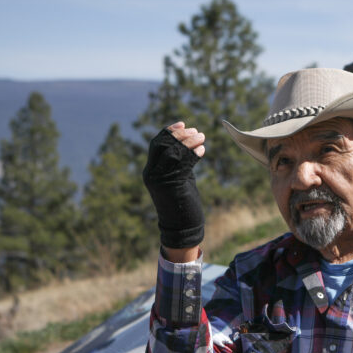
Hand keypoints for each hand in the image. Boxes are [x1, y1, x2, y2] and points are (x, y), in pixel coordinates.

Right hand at [142, 122, 205, 249]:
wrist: (180, 228)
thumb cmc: (182, 203)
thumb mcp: (177, 179)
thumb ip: (178, 163)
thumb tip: (187, 144)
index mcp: (150, 171)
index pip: (156, 144)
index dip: (169, 131)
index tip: (183, 124)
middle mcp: (152, 174)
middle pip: (163, 145)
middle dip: (180, 135)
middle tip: (196, 131)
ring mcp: (161, 180)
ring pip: (173, 153)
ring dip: (189, 142)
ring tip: (202, 137)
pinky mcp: (172, 186)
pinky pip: (183, 164)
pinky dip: (193, 154)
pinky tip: (202, 150)